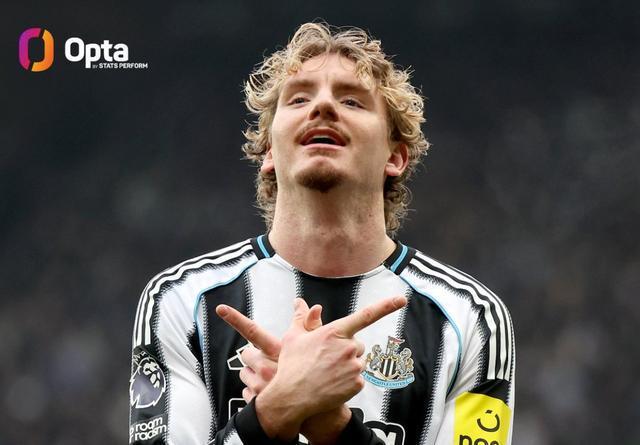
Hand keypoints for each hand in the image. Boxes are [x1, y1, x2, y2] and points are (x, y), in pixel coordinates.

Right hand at [217, 295, 406, 439]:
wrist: (292, 398)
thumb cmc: (291, 365)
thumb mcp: (293, 337)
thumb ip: (302, 317)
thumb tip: (300, 302)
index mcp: (335, 332)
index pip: (366, 315)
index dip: (386, 306)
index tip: (402, 299)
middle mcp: (348, 347)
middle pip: (357, 344)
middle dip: (346, 350)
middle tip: (325, 360)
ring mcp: (354, 367)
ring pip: (358, 362)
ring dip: (347, 366)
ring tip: (326, 374)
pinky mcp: (357, 384)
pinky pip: (357, 379)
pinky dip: (347, 382)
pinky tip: (332, 385)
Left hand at [229, 303, 350, 443]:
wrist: (321, 416)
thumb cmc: (321, 381)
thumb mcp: (318, 351)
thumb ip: (311, 326)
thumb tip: (312, 307)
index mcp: (279, 352)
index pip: (253, 331)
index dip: (235, 318)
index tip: (221, 309)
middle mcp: (267, 368)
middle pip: (246, 354)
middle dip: (254, 355)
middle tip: (269, 360)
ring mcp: (260, 387)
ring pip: (245, 373)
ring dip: (254, 374)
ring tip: (272, 378)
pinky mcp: (256, 402)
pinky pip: (246, 392)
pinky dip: (255, 391)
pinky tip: (270, 391)